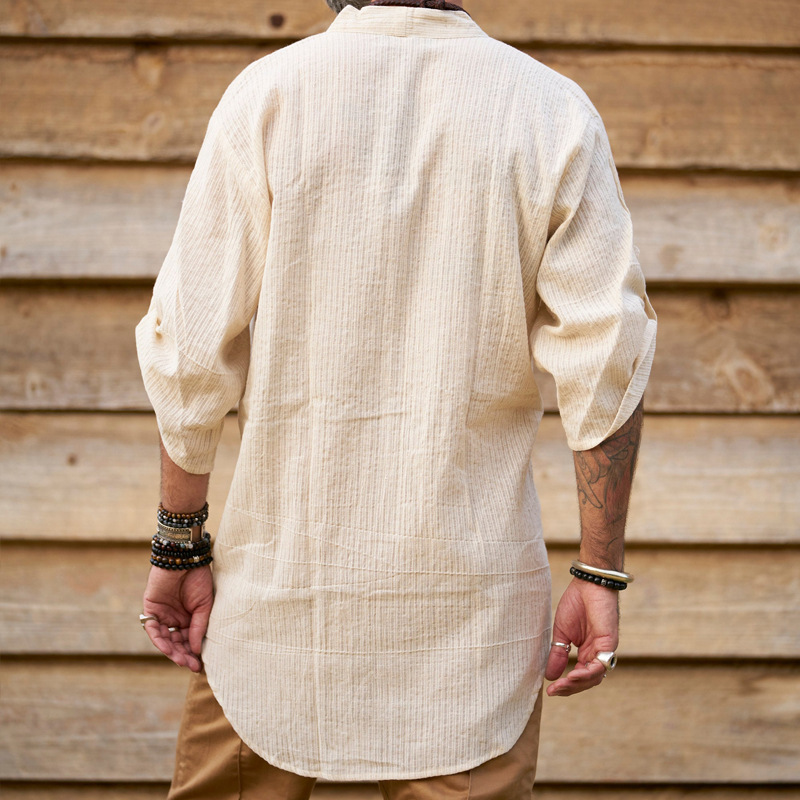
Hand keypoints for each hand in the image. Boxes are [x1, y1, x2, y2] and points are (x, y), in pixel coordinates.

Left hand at [141, 564, 213, 672]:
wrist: (185, 559)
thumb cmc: (199, 579)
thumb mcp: (205, 605)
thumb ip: (199, 627)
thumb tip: (196, 650)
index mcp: (189, 618)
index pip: (189, 640)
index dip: (193, 653)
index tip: (199, 665)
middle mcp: (175, 619)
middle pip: (177, 642)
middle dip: (183, 655)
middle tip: (191, 666)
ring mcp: (162, 615)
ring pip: (164, 639)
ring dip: (172, 651)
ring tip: (181, 660)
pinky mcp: (151, 610)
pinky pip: (153, 629)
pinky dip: (159, 640)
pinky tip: (168, 649)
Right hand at [545, 578, 618, 695]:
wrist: (588, 585)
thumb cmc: (576, 604)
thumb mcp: (561, 632)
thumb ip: (558, 654)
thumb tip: (549, 676)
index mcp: (588, 652)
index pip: (579, 677)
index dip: (565, 686)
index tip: (550, 691)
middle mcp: (598, 654)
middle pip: (588, 681)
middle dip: (570, 688)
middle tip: (554, 691)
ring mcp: (605, 650)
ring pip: (595, 677)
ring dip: (578, 684)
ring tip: (562, 685)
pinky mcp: (609, 643)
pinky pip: (600, 665)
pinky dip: (587, 673)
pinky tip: (573, 675)